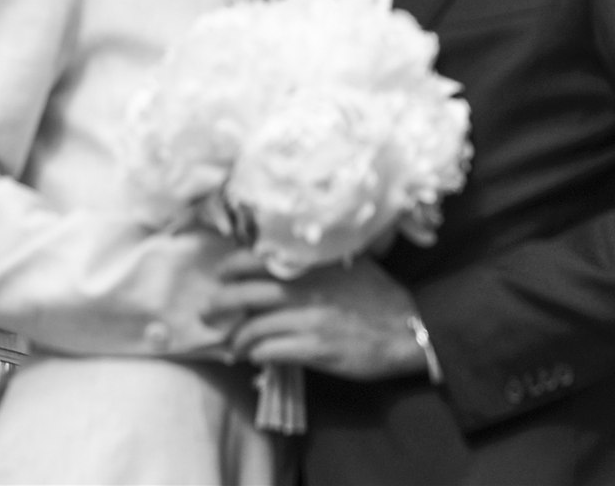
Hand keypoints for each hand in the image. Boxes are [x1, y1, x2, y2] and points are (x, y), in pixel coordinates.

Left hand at [204, 251, 427, 381]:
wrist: (408, 327)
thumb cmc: (378, 294)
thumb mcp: (348, 263)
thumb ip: (316, 261)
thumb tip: (285, 259)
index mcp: (311, 264)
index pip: (259, 258)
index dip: (232, 266)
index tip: (220, 273)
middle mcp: (305, 288)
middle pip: (247, 293)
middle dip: (220, 302)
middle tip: (207, 311)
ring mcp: (309, 319)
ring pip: (255, 327)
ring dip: (237, 338)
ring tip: (232, 344)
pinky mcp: (315, 348)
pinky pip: (272, 351)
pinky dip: (257, 354)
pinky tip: (254, 357)